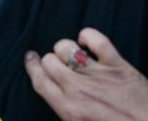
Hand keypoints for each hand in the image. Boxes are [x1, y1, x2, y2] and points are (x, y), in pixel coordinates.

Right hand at [24, 28, 147, 120]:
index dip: (32, 66)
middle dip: (51, 60)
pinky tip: (88, 42)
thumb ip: (68, 112)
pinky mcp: (116, 64)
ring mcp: (97, 74)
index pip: (39, 80)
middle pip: (49, 61)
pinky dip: (88, 36)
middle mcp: (78, 89)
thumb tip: (58, 96)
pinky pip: (94, 38)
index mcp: (69, 109)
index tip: (31, 58)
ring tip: (75, 54)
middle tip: (60, 64)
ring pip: (66, 47)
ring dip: (67, 49)